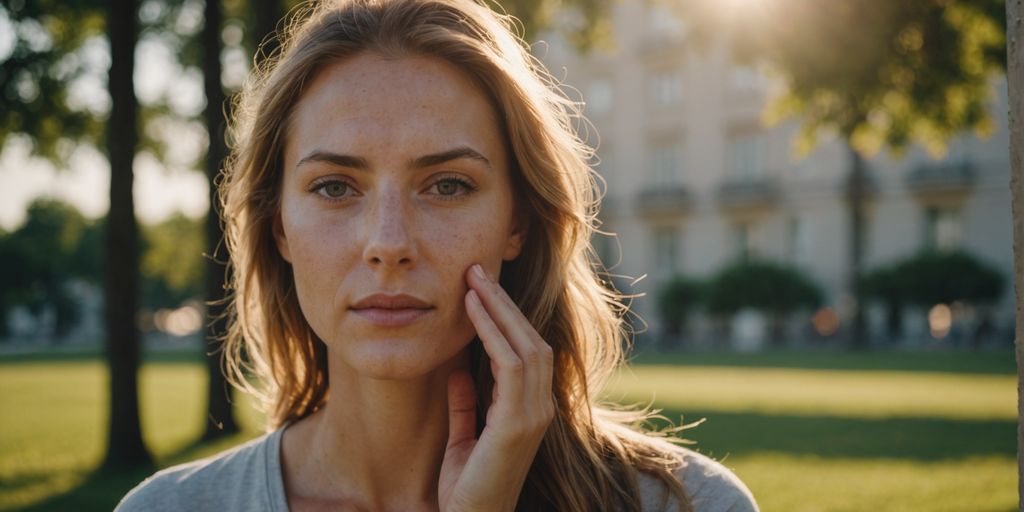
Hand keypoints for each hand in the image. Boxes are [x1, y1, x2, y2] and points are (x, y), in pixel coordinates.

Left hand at [438, 264, 554, 511]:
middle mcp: (540, 408)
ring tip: (474, 281)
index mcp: (531, 410)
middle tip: (477, 270)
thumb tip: (457, 370)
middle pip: (531, 340)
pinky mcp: (518, 424)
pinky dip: (492, 334)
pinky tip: (472, 312)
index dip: (505, 317)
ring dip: (499, 309)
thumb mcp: (464, 438)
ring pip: (526, 346)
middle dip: (504, 303)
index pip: (527, 350)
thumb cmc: (465, 489)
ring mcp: (534, 416)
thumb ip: (466, 404)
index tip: (480, 288)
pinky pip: (511, 365)